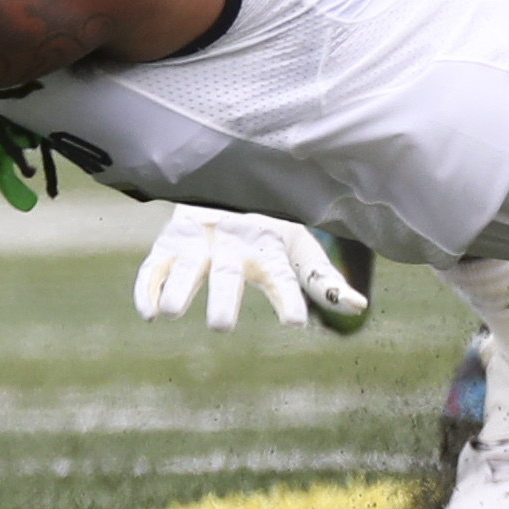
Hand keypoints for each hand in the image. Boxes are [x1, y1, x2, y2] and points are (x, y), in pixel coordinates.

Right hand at [133, 206, 368, 332]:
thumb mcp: (298, 249)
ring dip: (179, 288)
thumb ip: (323, 281)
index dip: (288, 297)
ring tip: (172, 312)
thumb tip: (360, 306)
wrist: (225, 182)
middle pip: (227, 274)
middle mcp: (232, 245)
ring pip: (186, 266)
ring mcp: (198, 242)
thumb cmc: (269, 227)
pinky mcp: (170, 243)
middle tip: (220, 327)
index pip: (282, 274)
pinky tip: (149, 313)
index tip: (295, 323)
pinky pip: (154, 265)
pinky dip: (147, 287)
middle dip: (223, 299)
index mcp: (269, 247)